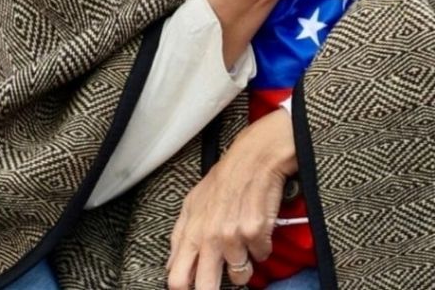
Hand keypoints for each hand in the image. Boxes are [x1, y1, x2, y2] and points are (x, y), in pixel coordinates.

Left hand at [167, 110, 296, 289]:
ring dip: (244, 266)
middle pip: (205, 288)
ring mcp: (232, 236)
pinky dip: (262, 247)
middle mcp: (209, 237)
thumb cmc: (224, 179)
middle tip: (220, 282)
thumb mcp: (192, 204)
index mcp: (190, 232)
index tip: (194, 289)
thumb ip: (180, 237)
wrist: (253, 157)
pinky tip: (258, 229)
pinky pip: (262, 256)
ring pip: (240, 276)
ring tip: (243, 246)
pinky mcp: (255, 233)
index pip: (177, 279)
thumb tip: (172, 267)